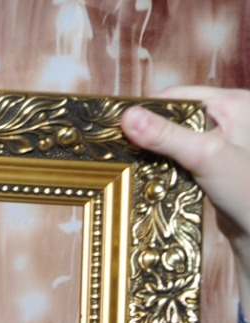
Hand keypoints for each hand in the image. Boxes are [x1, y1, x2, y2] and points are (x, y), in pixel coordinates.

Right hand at [121, 88, 249, 299]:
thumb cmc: (247, 192)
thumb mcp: (205, 157)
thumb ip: (167, 136)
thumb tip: (128, 117)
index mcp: (235, 102)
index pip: (177, 96)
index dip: (147, 111)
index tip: (120, 129)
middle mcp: (231, 116)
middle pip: (174, 116)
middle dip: (151, 134)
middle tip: (126, 151)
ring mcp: (223, 140)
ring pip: (176, 137)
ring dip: (157, 152)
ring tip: (138, 165)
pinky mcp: (216, 162)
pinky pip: (183, 155)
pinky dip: (167, 164)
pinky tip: (158, 176)